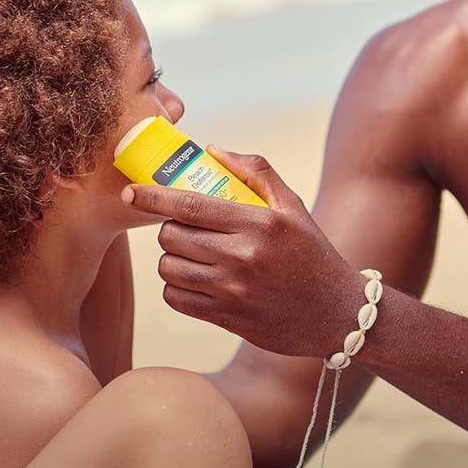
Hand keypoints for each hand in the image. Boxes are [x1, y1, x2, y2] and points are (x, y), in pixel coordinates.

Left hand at [121, 147, 365, 357]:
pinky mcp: (228, 318)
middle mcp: (242, 257)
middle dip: (167, 228)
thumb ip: (254, 170)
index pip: (189, 205)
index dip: (152, 196)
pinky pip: (176, 299)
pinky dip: (175, 287)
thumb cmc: (311, 251)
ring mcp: (233, 291)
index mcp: (258, 223)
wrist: (338, 313)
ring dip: (171, 257)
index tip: (129, 192)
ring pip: (169, 268)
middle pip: (171, 236)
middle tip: (184, 227)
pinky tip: (194, 279)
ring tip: (190, 253)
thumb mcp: (292, 204)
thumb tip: (211, 149)